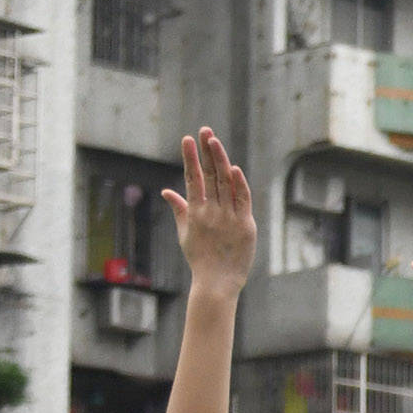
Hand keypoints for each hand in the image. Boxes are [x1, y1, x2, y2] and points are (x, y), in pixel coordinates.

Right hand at [167, 128, 255, 291]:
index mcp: (195, 212)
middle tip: (204, 130)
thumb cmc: (200, 257)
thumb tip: (166, 191)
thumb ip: (178, 208)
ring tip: (215, 141)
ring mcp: (228, 218)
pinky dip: (239, 185)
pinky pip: (243, 201)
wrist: (217, 282)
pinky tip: (234, 168)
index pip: (192, 178)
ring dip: (221, 160)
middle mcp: (210, 212)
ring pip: (225, 183)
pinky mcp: (245, 225)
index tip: (187, 139)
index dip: (190, 158)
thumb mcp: (185, 232)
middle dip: (206, 151)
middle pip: (209, 175)